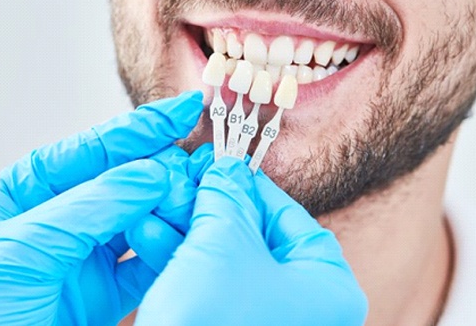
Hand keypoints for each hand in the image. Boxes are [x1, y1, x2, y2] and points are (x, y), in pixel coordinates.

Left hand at [0, 91, 203, 325]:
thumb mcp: (24, 247)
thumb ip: (92, 206)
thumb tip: (151, 174)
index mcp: (27, 191)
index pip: (93, 148)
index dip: (141, 127)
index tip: (183, 110)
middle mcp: (59, 216)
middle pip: (122, 179)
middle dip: (161, 168)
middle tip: (199, 162)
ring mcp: (83, 254)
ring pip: (140, 217)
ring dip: (169, 207)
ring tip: (196, 197)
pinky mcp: (104, 292)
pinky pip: (146, 262)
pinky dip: (167, 249)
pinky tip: (182, 237)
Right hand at [132, 157, 367, 325]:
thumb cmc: (215, 319)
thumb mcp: (223, 242)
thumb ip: (227, 196)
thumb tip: (225, 169)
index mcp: (327, 285)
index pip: (288, 215)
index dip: (249, 184)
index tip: (221, 164)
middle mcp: (304, 305)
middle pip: (252, 235)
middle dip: (208, 205)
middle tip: (183, 180)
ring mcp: (266, 319)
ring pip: (224, 259)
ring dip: (185, 228)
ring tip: (156, 201)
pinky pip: (209, 284)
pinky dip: (180, 259)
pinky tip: (148, 233)